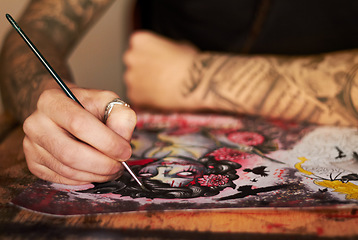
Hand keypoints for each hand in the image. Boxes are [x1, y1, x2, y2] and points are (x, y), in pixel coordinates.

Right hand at [22, 86, 136, 184]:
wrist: (62, 111)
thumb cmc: (87, 105)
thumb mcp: (107, 101)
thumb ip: (120, 117)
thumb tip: (123, 142)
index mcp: (51, 101)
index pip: (79, 124)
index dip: (106, 142)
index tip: (125, 151)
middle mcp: (35, 123)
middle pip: (71, 153)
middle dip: (102, 164)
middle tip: (120, 165)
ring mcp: (31, 145)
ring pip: (67, 170)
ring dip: (96, 174)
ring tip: (112, 169)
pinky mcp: (33, 163)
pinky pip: (62, 179)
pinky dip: (84, 180)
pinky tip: (96, 171)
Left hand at [124, 31, 197, 109]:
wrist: (196, 83)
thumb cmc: (191, 63)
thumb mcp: (178, 45)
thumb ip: (165, 49)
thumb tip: (166, 54)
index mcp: (139, 40)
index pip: (139, 47)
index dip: (150, 56)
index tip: (159, 63)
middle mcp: (130, 57)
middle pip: (134, 64)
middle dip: (144, 71)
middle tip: (160, 78)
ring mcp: (130, 77)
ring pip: (135, 82)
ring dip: (145, 85)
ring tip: (164, 90)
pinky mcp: (133, 95)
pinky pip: (138, 97)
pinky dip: (147, 99)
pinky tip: (162, 98)